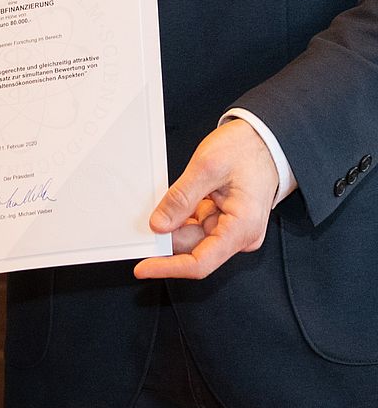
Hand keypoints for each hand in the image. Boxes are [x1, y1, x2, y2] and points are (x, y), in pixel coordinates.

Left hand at [134, 119, 278, 280]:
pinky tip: (180, 199)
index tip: (143, 267)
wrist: (265, 139)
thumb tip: (159, 225)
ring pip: (192, 236)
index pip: (200, 262)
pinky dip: (183, 215)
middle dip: (167, 236)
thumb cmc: (246, 149)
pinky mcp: (226, 221)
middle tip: (144, 218)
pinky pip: (198, 224)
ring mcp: (233, 229)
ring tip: (171, 196)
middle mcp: (240, 235)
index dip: (168, 267)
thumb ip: (181, 198)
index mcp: (241, 228)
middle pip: (193, 248)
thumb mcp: (206, 167)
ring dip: (175, 222)